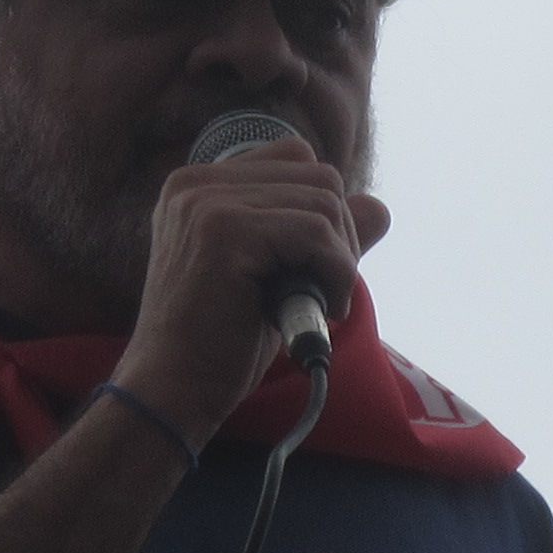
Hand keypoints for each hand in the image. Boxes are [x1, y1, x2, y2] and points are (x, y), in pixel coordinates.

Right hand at [108, 136, 389, 443]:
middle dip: (341, 237)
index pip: (297, 160)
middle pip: (318, 176)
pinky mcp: (224, 231)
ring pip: (324, 202)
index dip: (324, 212)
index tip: (317, 268)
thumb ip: (320, 235)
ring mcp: (206, 202)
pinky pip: (315, 231)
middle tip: (326, 292)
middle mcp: (196, 182)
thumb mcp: (276, 276)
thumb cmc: (220, 342)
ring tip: (322, 305)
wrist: (172, 392)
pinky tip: (322, 308)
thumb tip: (379, 207)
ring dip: (341, 259)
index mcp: (199, 185)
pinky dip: (336, 271)